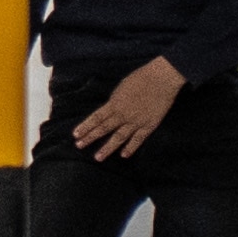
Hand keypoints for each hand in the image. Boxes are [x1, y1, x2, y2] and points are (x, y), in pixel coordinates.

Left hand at [70, 57, 186, 161]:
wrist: (161, 79)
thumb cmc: (141, 78)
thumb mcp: (121, 88)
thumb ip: (114, 101)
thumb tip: (109, 109)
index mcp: (114, 104)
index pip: (96, 118)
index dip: (85, 127)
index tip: (75, 134)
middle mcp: (123, 115)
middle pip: (104, 129)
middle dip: (90, 138)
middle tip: (79, 146)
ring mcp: (136, 122)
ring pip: (119, 137)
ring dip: (108, 148)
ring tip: (98, 157)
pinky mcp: (149, 125)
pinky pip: (138, 139)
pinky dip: (131, 148)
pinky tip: (123, 155)